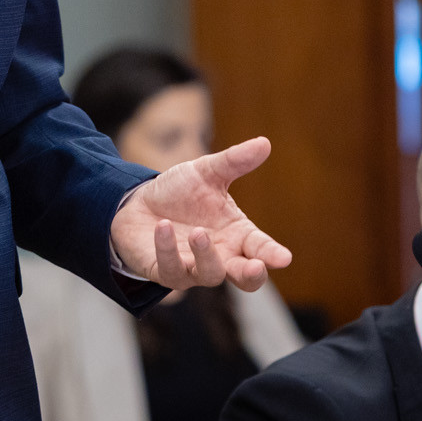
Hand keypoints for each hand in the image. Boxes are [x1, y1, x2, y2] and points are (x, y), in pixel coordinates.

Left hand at [109, 137, 291, 289]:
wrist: (137, 204)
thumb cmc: (180, 193)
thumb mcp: (206, 172)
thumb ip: (234, 161)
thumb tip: (264, 143)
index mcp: (237, 234)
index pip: (260, 248)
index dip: (271, 254)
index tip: (284, 258)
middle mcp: (220, 256)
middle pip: (244, 277)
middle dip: (251, 274)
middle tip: (256, 267)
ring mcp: (193, 268)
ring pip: (210, 274)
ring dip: (206, 255)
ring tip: (198, 232)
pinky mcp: (165, 272)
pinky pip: (171, 268)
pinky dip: (168, 248)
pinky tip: (163, 225)